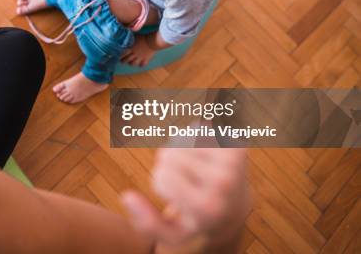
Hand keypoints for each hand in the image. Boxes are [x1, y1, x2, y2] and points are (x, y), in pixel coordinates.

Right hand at [120, 149, 248, 251]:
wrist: (234, 207)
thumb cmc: (195, 218)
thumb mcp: (171, 233)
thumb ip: (146, 223)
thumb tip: (127, 197)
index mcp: (208, 207)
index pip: (161, 177)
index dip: (159, 183)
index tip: (173, 197)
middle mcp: (224, 184)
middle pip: (167, 155)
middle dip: (166, 166)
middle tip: (182, 182)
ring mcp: (232, 162)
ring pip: (179, 140)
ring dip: (179, 153)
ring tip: (191, 171)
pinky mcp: (235, 145)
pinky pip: (194, 130)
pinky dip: (191, 141)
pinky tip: (201, 158)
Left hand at [121, 35, 156, 66]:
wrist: (153, 40)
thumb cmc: (144, 36)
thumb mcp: (135, 36)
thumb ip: (130, 38)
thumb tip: (125, 35)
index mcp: (131, 48)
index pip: (123, 54)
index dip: (120, 56)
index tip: (118, 56)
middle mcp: (134, 54)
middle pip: (126, 60)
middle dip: (123, 61)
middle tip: (122, 61)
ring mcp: (140, 57)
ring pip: (133, 64)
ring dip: (131, 63)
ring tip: (131, 62)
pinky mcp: (146, 59)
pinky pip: (142, 64)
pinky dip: (141, 65)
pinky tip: (140, 63)